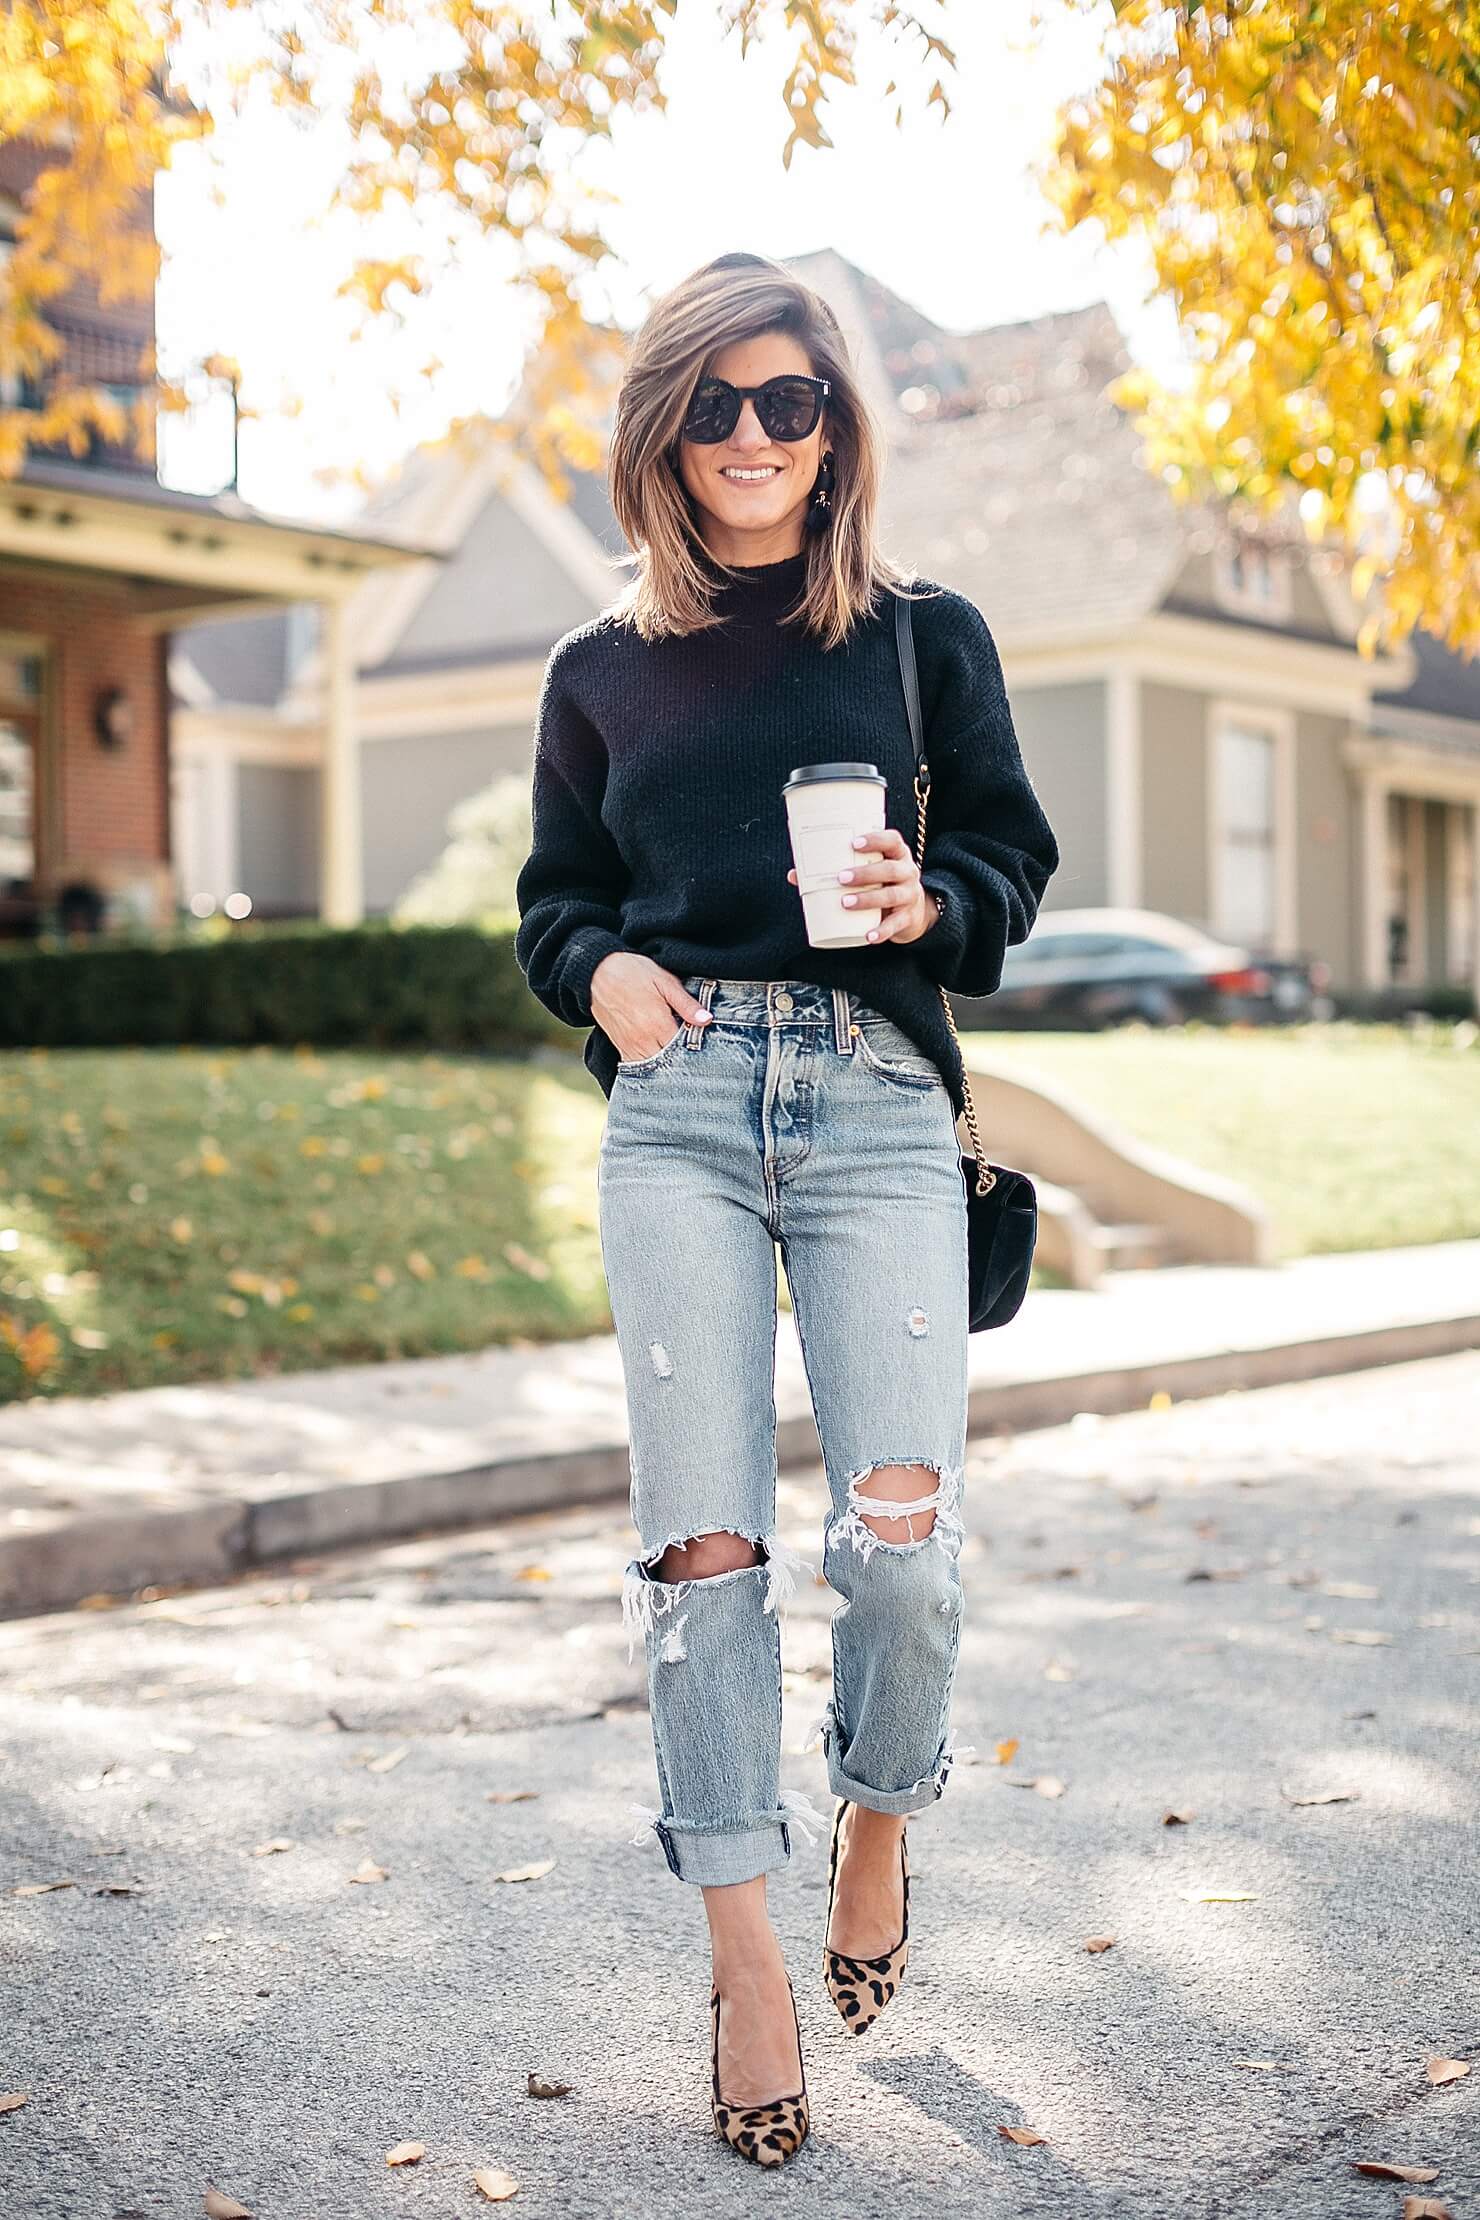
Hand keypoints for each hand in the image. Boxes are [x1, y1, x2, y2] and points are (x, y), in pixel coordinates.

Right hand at [591, 950, 711, 1061]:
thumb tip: (706, 1020)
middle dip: (683, 1062)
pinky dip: (649, 1067)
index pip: (684, 1050)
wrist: (597, 972)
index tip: (704, 1045)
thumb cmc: (633, 972)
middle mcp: (643, 1040)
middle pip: (669, 1064)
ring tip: (678, 1057)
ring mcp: (629, 1046)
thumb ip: (686, 1003)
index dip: (696, 1050)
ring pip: (653, 1070)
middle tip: (693, 1054)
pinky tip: (659, 1057)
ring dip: (666, 1067)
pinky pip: (637, 1066)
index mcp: (657, 1024)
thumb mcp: (665, 981)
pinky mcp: (620, 1046)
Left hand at [786, 827, 940, 946]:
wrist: (914, 912)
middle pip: (890, 869)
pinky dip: (882, 931)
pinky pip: (895, 924)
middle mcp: (908, 872)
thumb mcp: (868, 874)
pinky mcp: (908, 918)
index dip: (875, 839)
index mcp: (897, 855)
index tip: (854, 843)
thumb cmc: (882, 885)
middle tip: (840, 878)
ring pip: (891, 895)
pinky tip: (868, 935)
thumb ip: (836, 871)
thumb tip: (794, 875)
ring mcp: (910, 895)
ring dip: (868, 899)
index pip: (892, 840)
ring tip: (845, 903)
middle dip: (865, 873)